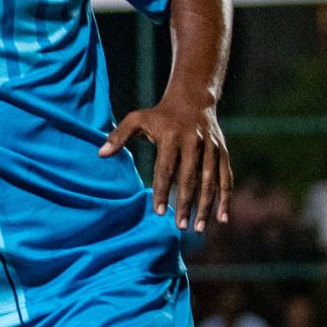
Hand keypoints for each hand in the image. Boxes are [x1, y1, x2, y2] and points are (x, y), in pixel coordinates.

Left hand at [100, 96, 231, 230]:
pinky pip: (225, 178)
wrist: (193, 98)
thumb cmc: (160, 114)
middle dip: (185, 204)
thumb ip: (119, 136)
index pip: (166, 168)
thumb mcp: (138, 118)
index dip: (162, 191)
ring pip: (210, 181)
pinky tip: (222, 219)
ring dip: (206, 206)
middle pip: (190, 178)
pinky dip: (225, 198)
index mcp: (171, 136)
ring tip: (199, 228)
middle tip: (179, 226)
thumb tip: (101, 154)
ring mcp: (211, 148)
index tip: (158, 212)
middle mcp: (194, 142)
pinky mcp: (222, 152)